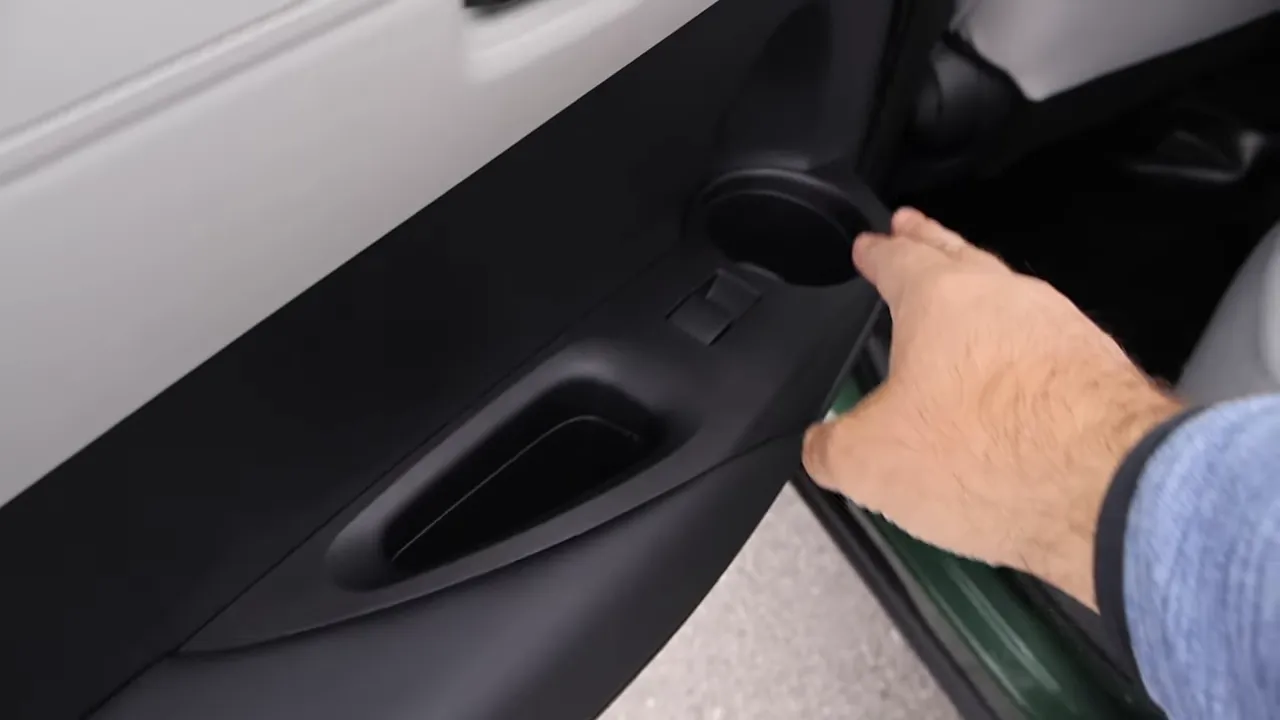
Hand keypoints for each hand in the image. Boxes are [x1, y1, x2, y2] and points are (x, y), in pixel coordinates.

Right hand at [802, 209, 1180, 607]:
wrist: (1106, 488)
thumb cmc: (989, 456)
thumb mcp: (867, 463)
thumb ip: (829, 448)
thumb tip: (821, 447)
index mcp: (940, 299)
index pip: (897, 259)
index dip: (877, 251)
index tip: (869, 244)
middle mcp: (1005, 297)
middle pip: (960, 255)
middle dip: (930, 242)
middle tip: (912, 228)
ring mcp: (1061, 327)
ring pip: (1009, 297)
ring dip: (981, 299)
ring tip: (963, 312)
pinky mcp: (1099, 369)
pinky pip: (1047, 344)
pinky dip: (1022, 353)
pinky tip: (1015, 381)